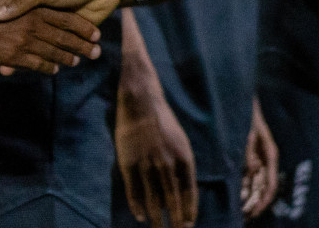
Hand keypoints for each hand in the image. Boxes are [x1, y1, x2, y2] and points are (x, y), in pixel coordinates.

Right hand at [116, 74, 197, 226]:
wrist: (141, 102)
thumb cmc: (163, 122)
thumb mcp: (181, 142)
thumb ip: (182, 165)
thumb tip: (183, 190)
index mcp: (183, 158)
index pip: (189, 192)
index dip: (189, 211)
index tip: (188, 225)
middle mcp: (166, 163)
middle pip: (172, 200)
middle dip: (175, 221)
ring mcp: (147, 164)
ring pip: (153, 199)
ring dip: (157, 219)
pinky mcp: (129, 162)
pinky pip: (134, 190)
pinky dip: (137, 206)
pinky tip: (140, 217)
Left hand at [240, 97, 278, 218]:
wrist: (239, 97)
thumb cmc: (246, 113)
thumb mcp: (247, 131)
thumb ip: (248, 150)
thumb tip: (251, 170)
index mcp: (269, 154)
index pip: (269, 185)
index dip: (262, 201)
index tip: (252, 213)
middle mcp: (265, 159)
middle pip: (262, 188)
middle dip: (253, 203)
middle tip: (242, 217)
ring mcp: (256, 158)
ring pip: (254, 184)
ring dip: (247, 198)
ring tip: (236, 211)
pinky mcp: (248, 156)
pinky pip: (247, 176)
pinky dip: (242, 187)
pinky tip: (234, 195)